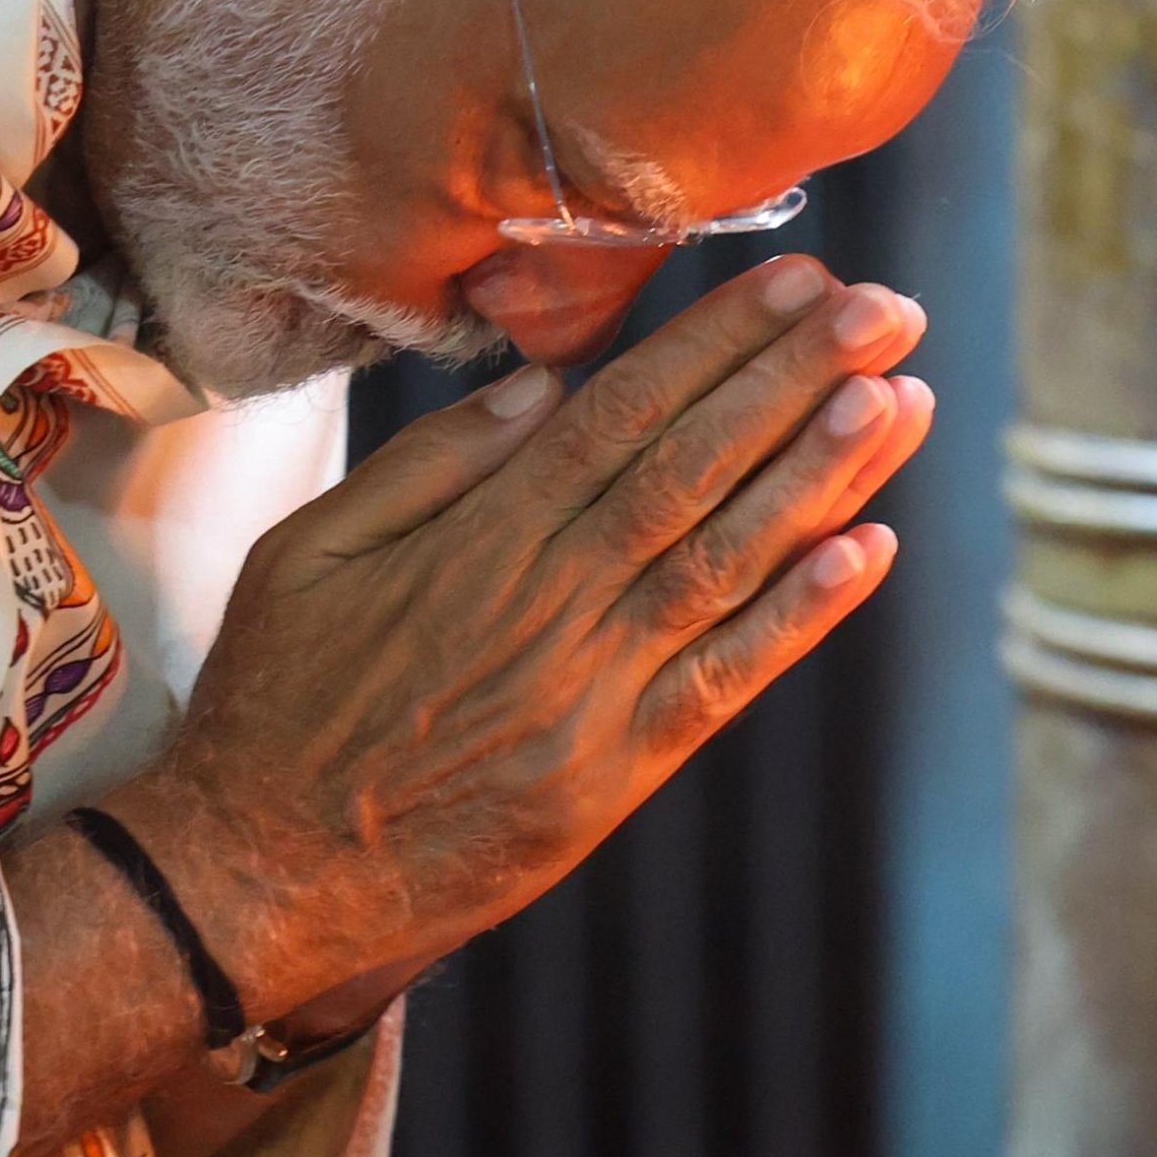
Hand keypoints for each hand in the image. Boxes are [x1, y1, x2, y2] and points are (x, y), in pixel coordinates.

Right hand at [114, 254, 929, 1024]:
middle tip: (886, 311)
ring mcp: (592, 687)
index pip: (627, 412)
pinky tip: (869, 550)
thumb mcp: (311, 551)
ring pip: (728, 559)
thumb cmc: (279, 702)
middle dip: (799, 380)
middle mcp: (553, 599)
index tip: (800, 281)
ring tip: (901, 396)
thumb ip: (431, 464)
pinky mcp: (614, 772)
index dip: (721, 342)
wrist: (256, 874)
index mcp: (485, 535)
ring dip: (823, 476)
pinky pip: (724, 680)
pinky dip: (801, 616)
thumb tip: (543, 385)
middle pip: (697, 466)